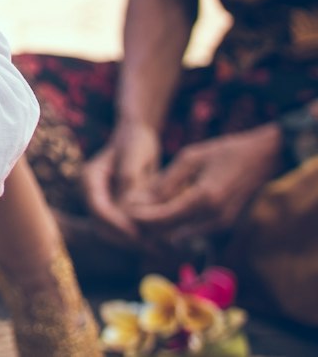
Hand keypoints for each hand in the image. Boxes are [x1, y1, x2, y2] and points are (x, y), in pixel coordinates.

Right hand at [81, 120, 161, 241]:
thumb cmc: (135, 141)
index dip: (116, 224)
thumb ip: (129, 180)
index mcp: (89, 178)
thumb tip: (128, 209)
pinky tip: (161, 241)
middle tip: (153, 247)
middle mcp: (93, 193)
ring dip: (134, 241)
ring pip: (113, 232)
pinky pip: (124, 228)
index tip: (138, 235)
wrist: (136, 136)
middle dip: (125, 238)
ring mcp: (103, 202)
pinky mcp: (116, 208)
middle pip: (102, 225)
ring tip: (160, 247)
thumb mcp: (134, 156)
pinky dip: (140, 236)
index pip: (97, 208)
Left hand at [127, 125, 283, 244]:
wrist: (264, 158)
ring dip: (159, 226)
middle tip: (129, 209)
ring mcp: (221, 225)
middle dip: (145, 224)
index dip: (138, 216)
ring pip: (178, 235)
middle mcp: (213, 219)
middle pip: (167, 232)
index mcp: (203, 199)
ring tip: (143, 207)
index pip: (161, 219)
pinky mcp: (224, 225)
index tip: (122, 206)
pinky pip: (192, 231)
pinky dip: (175, 224)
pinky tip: (164, 208)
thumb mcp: (190, 158)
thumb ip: (165, 183)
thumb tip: (139, 201)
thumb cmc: (225, 152)